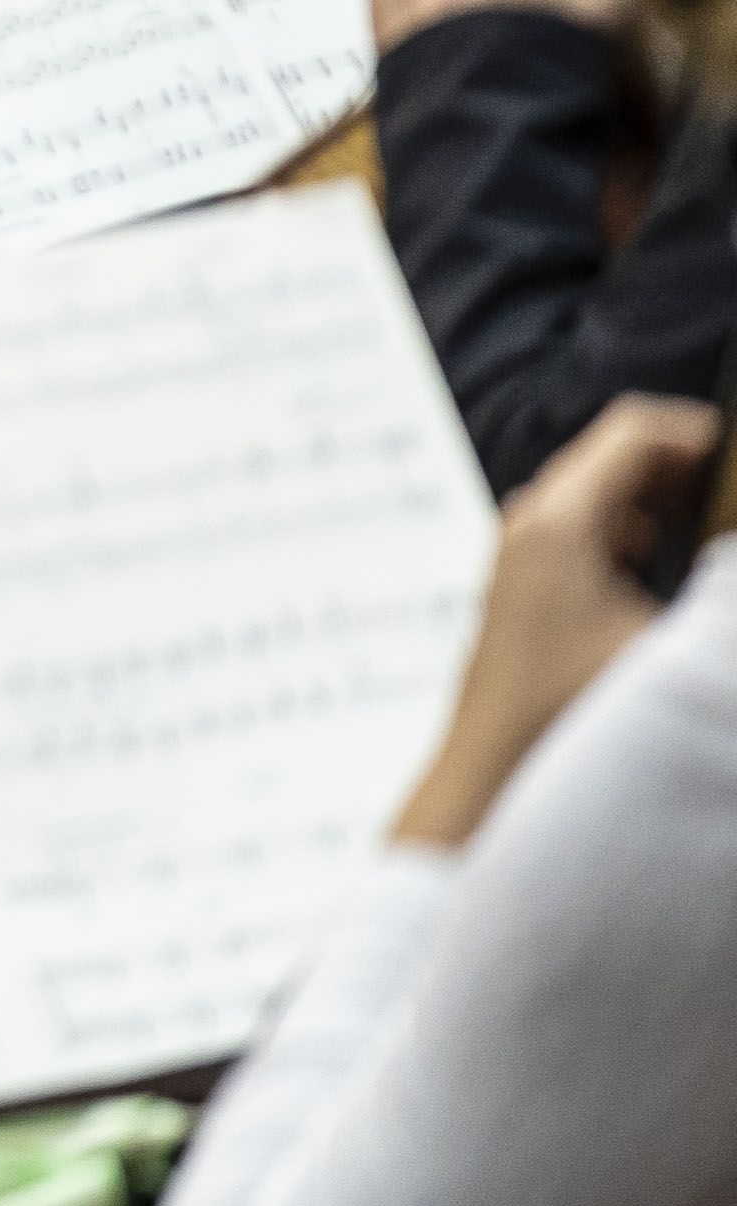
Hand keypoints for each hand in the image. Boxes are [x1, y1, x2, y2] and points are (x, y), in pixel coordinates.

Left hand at [394, 392, 717, 843]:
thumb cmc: (572, 716)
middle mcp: (532, 522)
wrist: (493, 775)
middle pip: (623, 458)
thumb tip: (724, 567)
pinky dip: (644, 540)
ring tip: (721, 544)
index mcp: (559, 519)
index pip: (636, 430)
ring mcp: (524, 551)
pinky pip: (593, 536)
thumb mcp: (675, 651)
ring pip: (609, 499)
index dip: (704, 433)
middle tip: (735, 510)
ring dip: (670, 508)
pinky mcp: (528, 586)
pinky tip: (680, 582)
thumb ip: (720, 595)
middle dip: (693, 472)